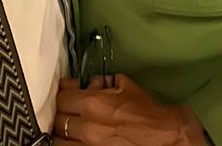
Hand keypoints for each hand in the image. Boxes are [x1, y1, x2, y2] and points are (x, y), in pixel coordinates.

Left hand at [54, 75, 203, 144]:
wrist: (163, 137)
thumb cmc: (145, 111)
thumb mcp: (124, 86)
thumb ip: (102, 82)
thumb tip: (89, 82)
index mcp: (92, 103)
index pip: (61, 96)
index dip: (64, 94)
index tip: (67, 94)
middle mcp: (86, 126)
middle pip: (58, 120)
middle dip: (63, 114)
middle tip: (69, 113)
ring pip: (59, 141)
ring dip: (64, 134)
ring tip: (71, 131)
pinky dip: (72, 145)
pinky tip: (76, 141)